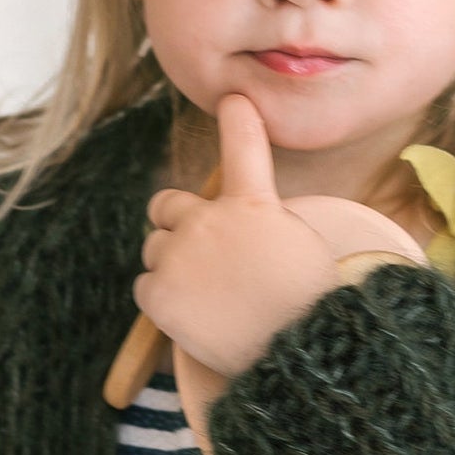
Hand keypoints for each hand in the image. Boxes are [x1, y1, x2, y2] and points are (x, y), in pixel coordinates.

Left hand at [136, 94, 339, 374]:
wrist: (297, 354)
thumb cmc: (310, 307)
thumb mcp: (302, 249)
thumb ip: (264, 226)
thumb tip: (241, 235)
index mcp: (253, 205)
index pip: (243, 146)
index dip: (237, 119)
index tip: (233, 100)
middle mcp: (209, 220)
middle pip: (167, 205)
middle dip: (178, 224)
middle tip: (203, 257)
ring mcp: (179, 256)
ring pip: (154, 248)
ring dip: (172, 265)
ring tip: (208, 298)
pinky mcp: (158, 294)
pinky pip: (145, 287)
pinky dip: (163, 302)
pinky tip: (194, 318)